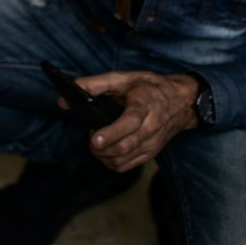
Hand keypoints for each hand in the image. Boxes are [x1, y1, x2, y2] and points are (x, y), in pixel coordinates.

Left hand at [76, 70, 198, 172]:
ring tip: (97, 142)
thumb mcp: (124, 78)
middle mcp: (151, 127)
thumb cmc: (150, 88)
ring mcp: (151, 143)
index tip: (93, 138)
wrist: (181, 101)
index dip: (111, 133)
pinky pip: (127, 166)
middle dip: (101, 148)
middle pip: (124, 147)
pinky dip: (111, 162)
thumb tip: (64, 100)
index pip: (130, 124)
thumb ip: (93, 85)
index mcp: (146, 105)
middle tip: (91, 138)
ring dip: (103, 156)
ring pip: (123, 160)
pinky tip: (106, 150)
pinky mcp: (150, 154)